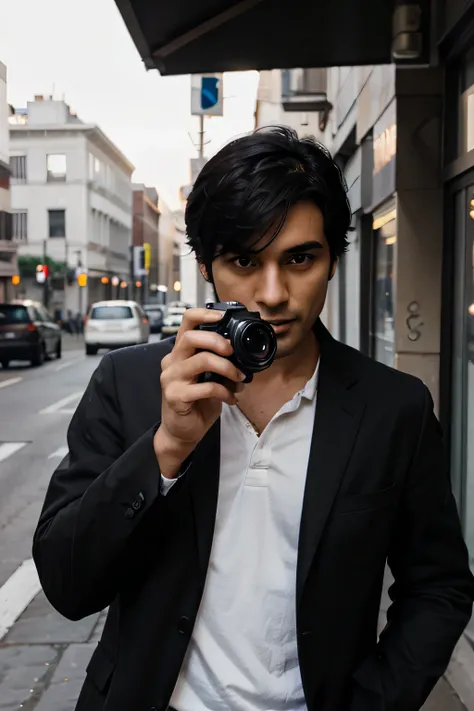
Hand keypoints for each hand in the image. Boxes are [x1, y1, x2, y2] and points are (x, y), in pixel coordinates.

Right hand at [154, 307, 245, 477]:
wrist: (182, 431)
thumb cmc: (197, 402)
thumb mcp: (209, 377)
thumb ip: (219, 362)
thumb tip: (244, 353)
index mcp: (180, 352)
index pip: (186, 321)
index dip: (205, 314)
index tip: (224, 316)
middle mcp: (171, 361)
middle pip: (192, 337)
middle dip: (218, 341)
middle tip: (233, 352)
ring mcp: (171, 378)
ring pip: (201, 360)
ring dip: (227, 368)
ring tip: (239, 378)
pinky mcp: (175, 396)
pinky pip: (205, 387)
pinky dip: (224, 392)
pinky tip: (231, 399)